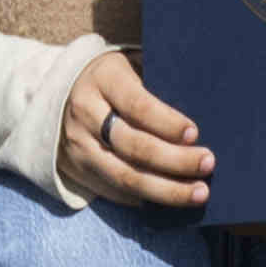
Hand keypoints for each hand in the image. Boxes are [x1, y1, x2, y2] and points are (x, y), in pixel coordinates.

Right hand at [55, 51, 213, 215]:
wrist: (57, 93)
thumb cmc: (112, 78)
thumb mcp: (129, 66)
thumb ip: (154, 87)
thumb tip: (196, 121)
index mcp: (103, 79)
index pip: (137, 106)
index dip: (167, 122)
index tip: (195, 133)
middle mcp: (85, 113)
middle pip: (133, 145)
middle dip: (175, 160)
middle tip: (208, 164)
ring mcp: (78, 146)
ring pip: (124, 176)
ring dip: (166, 189)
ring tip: (198, 193)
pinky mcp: (77, 170)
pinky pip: (114, 191)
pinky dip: (145, 199)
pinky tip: (171, 200)